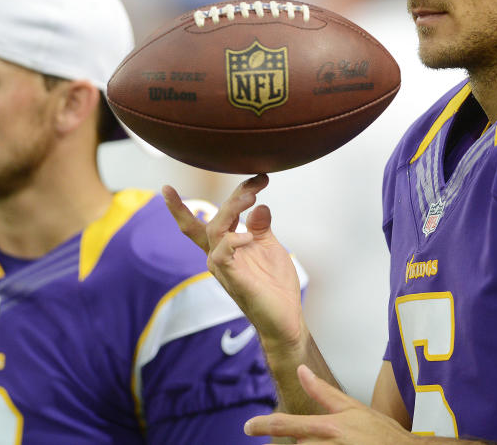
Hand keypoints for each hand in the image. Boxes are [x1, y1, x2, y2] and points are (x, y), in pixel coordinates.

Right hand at [162, 174, 303, 349]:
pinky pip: (222, 254)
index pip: (213, 217)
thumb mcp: (268, 247)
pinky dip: (233, 239)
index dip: (233, 195)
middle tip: (255, 183)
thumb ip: (260, 226)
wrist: (285, 318)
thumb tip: (259, 205)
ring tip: (252, 197)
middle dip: (232, 197)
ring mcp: (223, 267)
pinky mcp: (231, 278)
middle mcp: (218, 256)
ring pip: (215, 230)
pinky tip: (249, 235)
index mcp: (226, 247)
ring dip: (232, 210)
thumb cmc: (275, 286)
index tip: (259, 178)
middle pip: (211, 220)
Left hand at [244, 365, 417, 443]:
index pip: (285, 424)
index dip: (262, 425)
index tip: (247, 426)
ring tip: (338, 440)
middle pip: (295, 444)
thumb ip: (322, 391)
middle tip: (327, 435)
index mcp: (327, 427)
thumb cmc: (380, 432)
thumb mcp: (351, 407)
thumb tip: (301, 370)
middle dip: (301, 440)